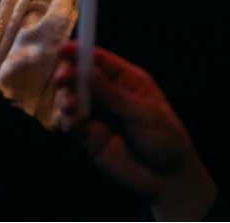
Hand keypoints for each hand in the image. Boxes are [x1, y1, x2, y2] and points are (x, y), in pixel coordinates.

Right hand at [51, 43, 216, 219]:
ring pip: (70, 97)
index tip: (63, 50)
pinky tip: (73, 124)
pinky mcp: (87, 135)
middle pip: (79, 76)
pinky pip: (69, 122)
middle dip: (68, 76)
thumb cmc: (165, 140)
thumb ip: (112, 94)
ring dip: (65, 99)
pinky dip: (66, 120)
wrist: (166, 179)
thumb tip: (86, 71)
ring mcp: (96, 114)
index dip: (80, 52)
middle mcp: (108, 94)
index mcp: (126, 81)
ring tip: (70, 107)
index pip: (99, 59)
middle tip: (62, 80)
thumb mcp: (143, 113)